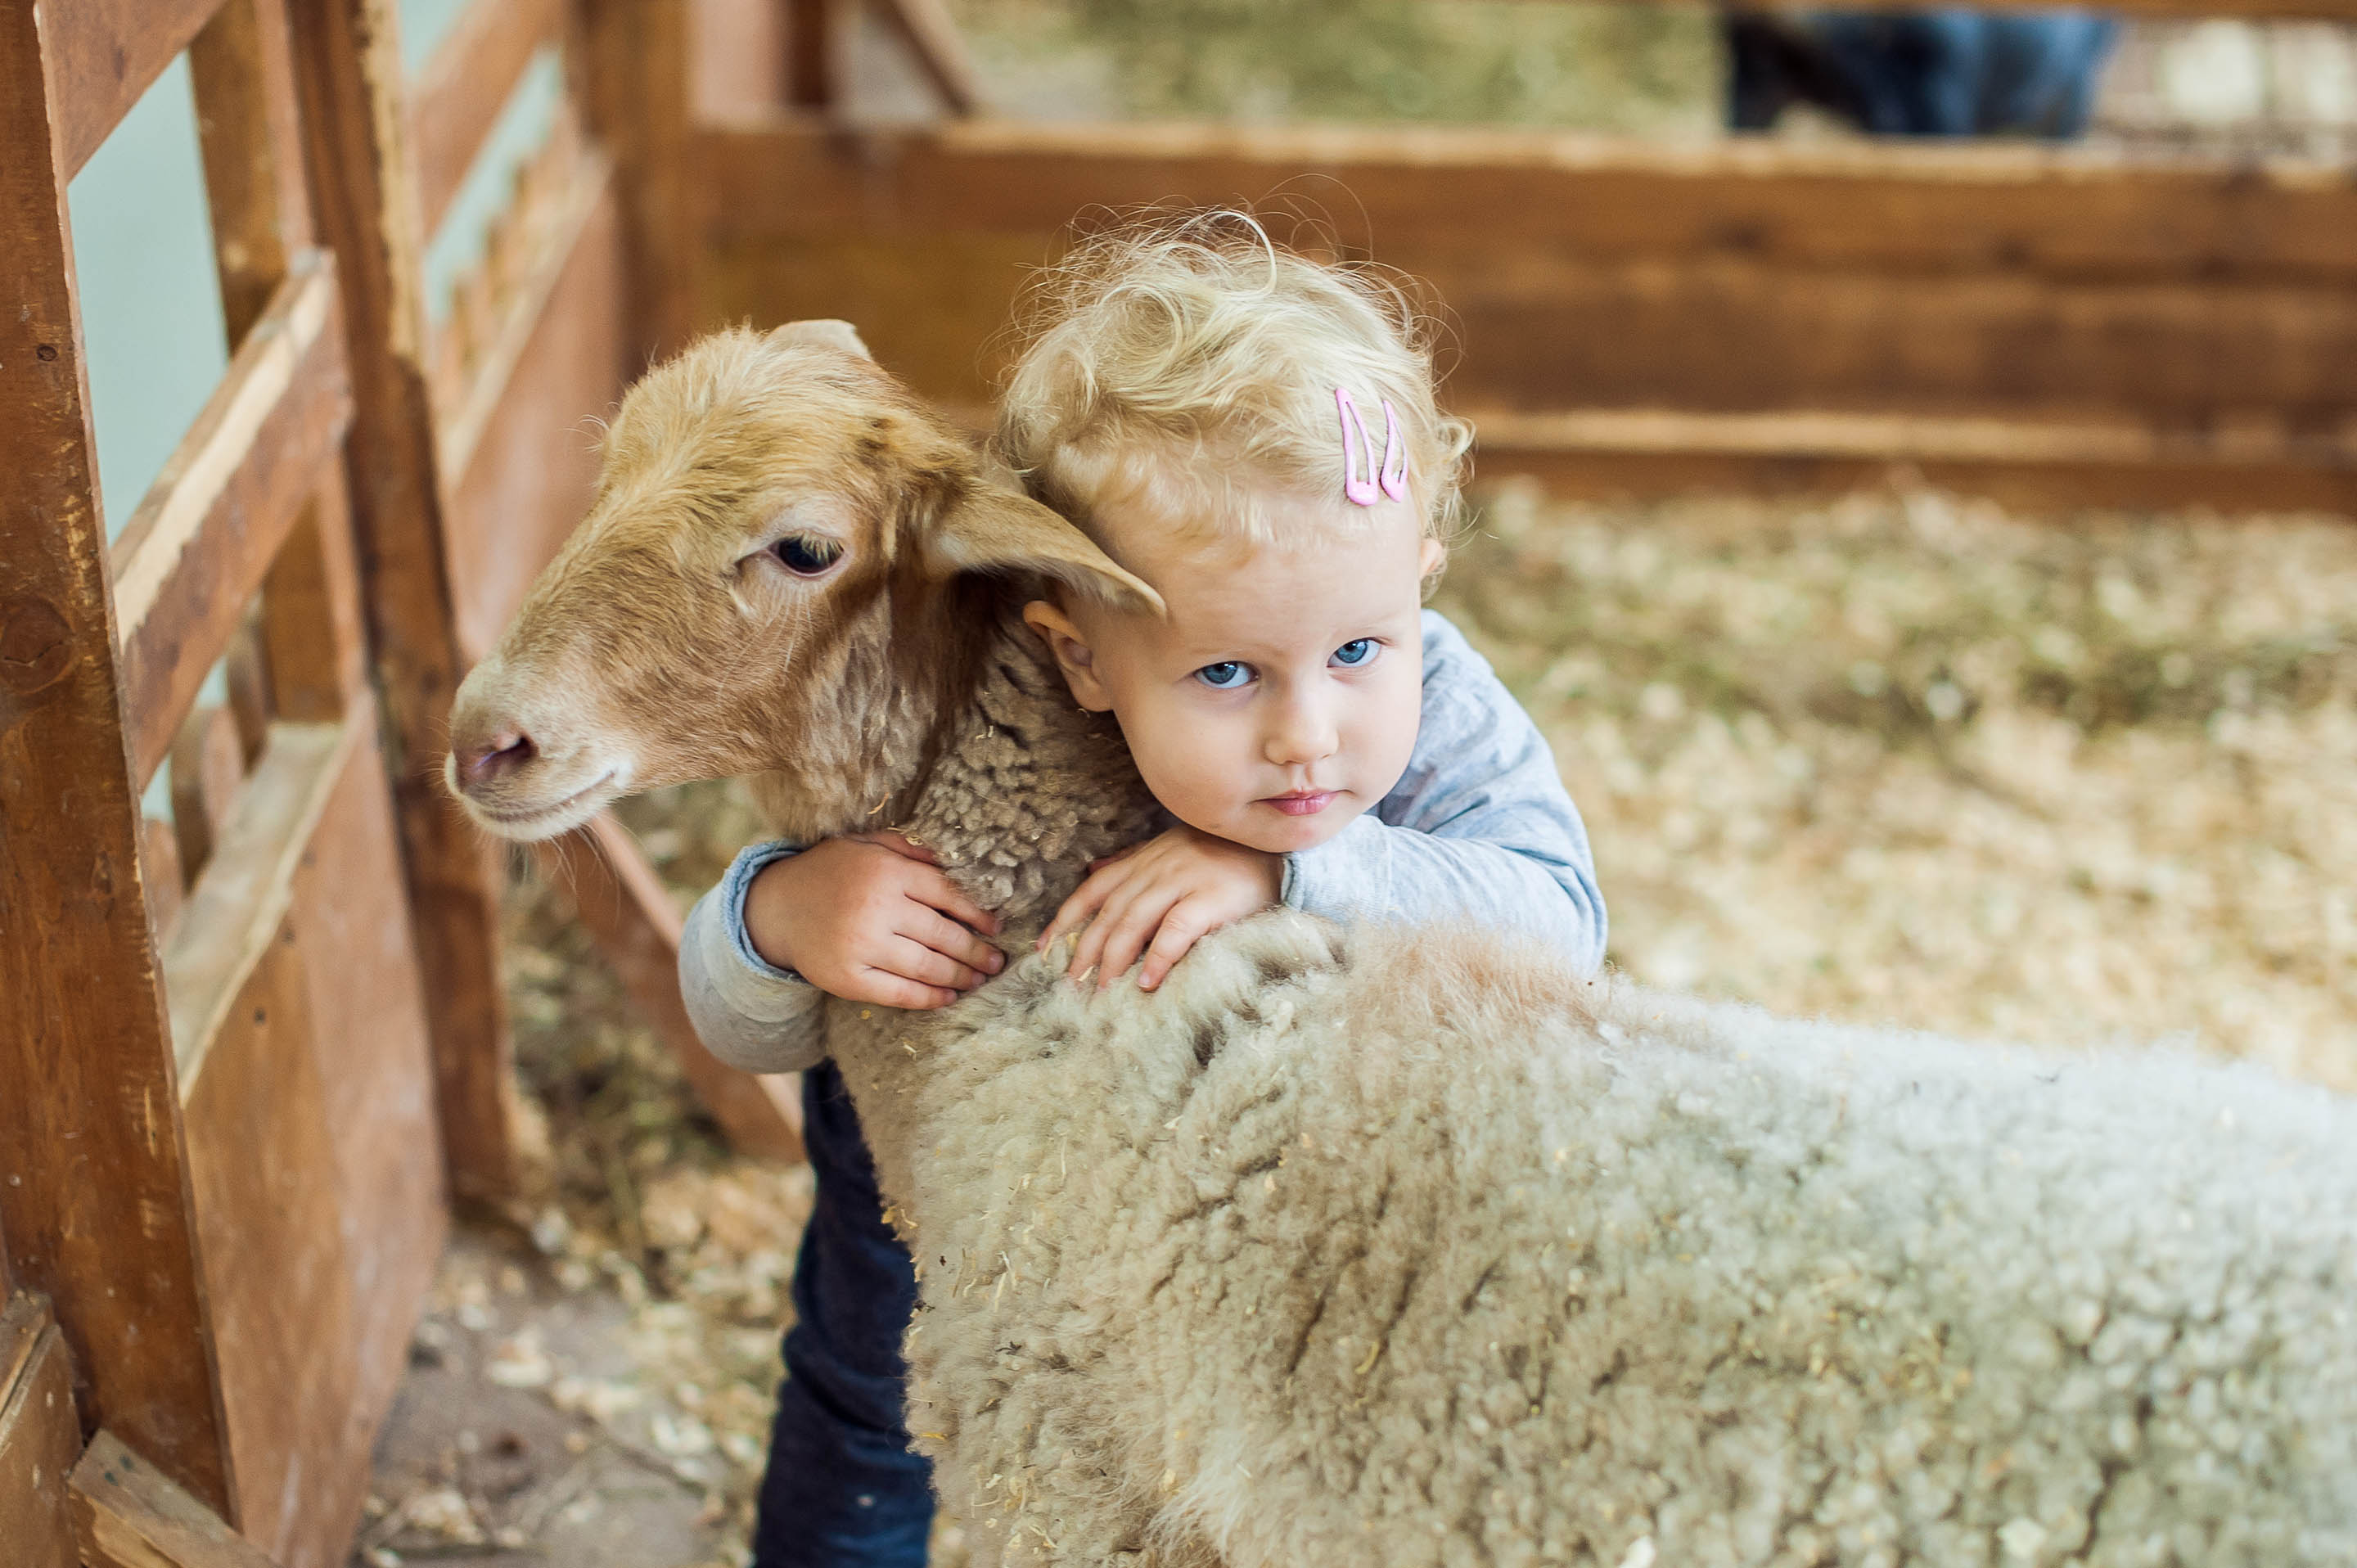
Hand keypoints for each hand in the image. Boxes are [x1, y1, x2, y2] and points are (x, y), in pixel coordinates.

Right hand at [744, 832, 1002, 1009]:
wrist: (776, 907)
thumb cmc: (830, 872)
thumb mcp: (866, 845)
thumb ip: (909, 849)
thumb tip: (957, 863)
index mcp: (886, 872)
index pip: (947, 895)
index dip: (977, 914)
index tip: (996, 927)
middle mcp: (876, 908)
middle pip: (942, 935)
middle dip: (976, 951)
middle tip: (997, 960)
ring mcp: (861, 946)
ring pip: (926, 966)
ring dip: (960, 976)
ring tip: (980, 979)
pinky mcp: (848, 978)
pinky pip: (899, 993)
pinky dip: (929, 998)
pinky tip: (949, 996)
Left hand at [1037, 824, 1281, 992]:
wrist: (1277, 849)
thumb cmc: (1224, 854)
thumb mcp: (1171, 848)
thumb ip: (1133, 861)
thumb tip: (1093, 869)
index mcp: (1144, 859)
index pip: (1093, 889)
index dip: (1065, 918)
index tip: (1044, 948)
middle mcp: (1156, 868)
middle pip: (1109, 912)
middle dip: (1085, 948)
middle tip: (1070, 983)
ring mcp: (1183, 881)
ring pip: (1134, 921)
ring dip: (1113, 958)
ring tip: (1101, 990)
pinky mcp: (1211, 899)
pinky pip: (1176, 930)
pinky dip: (1158, 957)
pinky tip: (1147, 983)